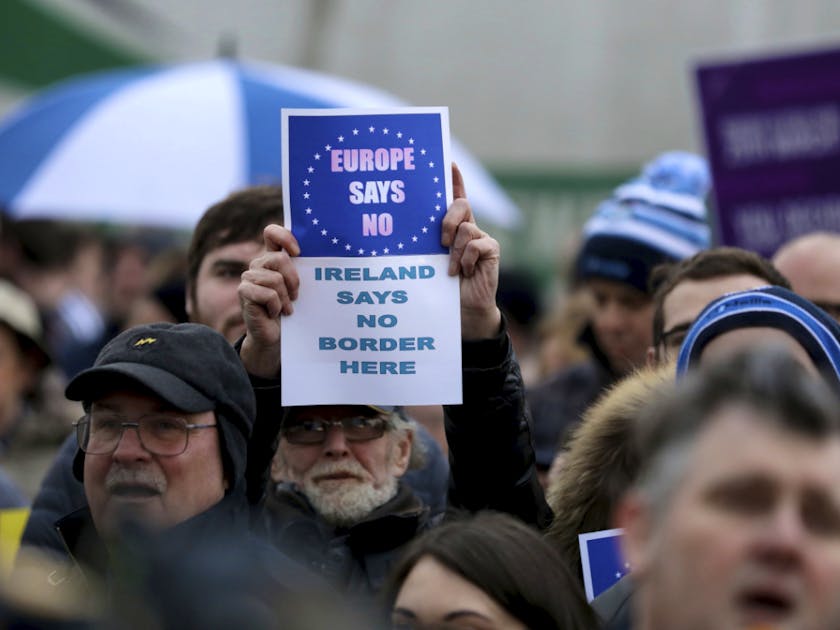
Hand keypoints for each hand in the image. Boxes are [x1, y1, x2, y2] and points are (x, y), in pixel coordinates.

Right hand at [238, 224, 300, 376]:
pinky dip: (276, 306)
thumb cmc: (291, 309)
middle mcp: (258, 264)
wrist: (275, 335)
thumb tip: (326, 260)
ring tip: (285, 308)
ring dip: (285, 298)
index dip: (284, 237)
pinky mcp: (244, 292)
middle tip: (296, 297)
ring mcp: (248, 277)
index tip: (298, 252)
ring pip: (275, 279)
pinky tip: (274, 313)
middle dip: (293, 280)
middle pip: (279, 259)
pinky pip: (268, 294)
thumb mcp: (299, 287)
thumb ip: (304, 270)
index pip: (271, 233)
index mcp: (272, 258)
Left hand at [441, 164, 501, 339]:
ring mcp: (482, 238)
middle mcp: (470, 229)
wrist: (463, 310)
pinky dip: (466, 258)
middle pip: (460, 205)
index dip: (455, 180)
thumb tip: (412, 225)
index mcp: (454, 228)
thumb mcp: (431, 260)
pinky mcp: (492, 250)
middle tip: (440, 242)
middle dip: (447, 219)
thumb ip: (430, 242)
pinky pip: (476, 244)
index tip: (448, 163)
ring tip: (452, 268)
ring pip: (465, 228)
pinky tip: (464, 271)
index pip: (456, 199)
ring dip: (454, 251)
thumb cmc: (443, 286)